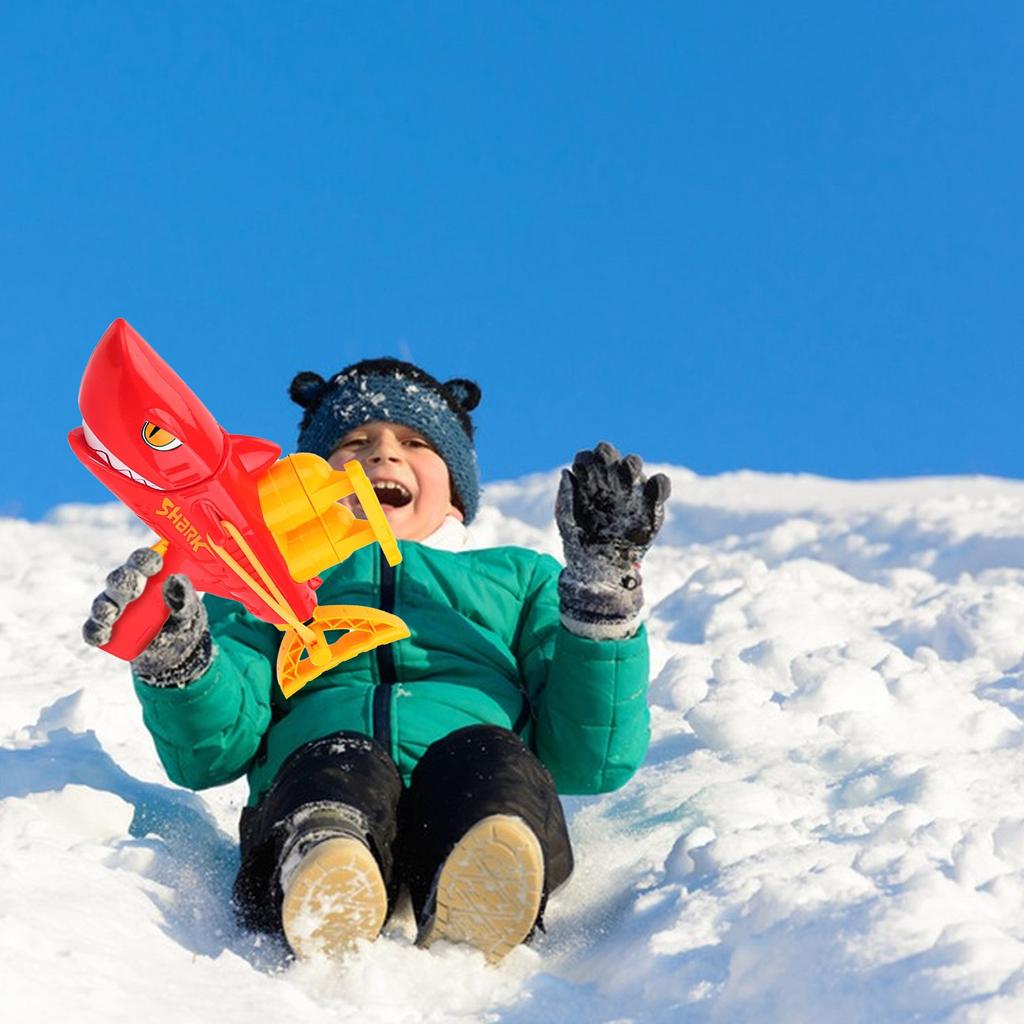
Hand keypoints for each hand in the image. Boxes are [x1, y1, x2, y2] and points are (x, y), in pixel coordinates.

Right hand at [84, 548, 210, 686]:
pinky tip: (103, 637)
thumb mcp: (189, 609)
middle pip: (119, 578)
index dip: (145, 560)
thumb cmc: (182, 619)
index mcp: (149, 575)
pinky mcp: (107, 629)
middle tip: (135, 592)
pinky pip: (94, 629)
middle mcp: (128, 588)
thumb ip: (184, 595)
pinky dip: (95, 632)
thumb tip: (173, 579)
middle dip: (124, 583)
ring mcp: (115, 608)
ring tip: (112, 615)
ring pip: (103, 602)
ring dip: (105, 608)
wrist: (177, 649)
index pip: (142, 560)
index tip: (156, 566)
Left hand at [556, 442, 669, 579]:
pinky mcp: (652, 507)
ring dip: (631, 463)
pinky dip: (660, 483)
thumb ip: (565, 499)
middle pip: (611, 458)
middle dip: (608, 454)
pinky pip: (661, 488)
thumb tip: (566, 472)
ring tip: (628, 469)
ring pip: (634, 466)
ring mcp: (631, 492)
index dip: (586, 459)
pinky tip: (653, 485)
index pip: (588, 459)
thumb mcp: (567, 523)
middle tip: (604, 458)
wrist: (600, 572)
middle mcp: (610, 483)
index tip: (581, 467)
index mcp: (589, 483)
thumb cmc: (580, 544)